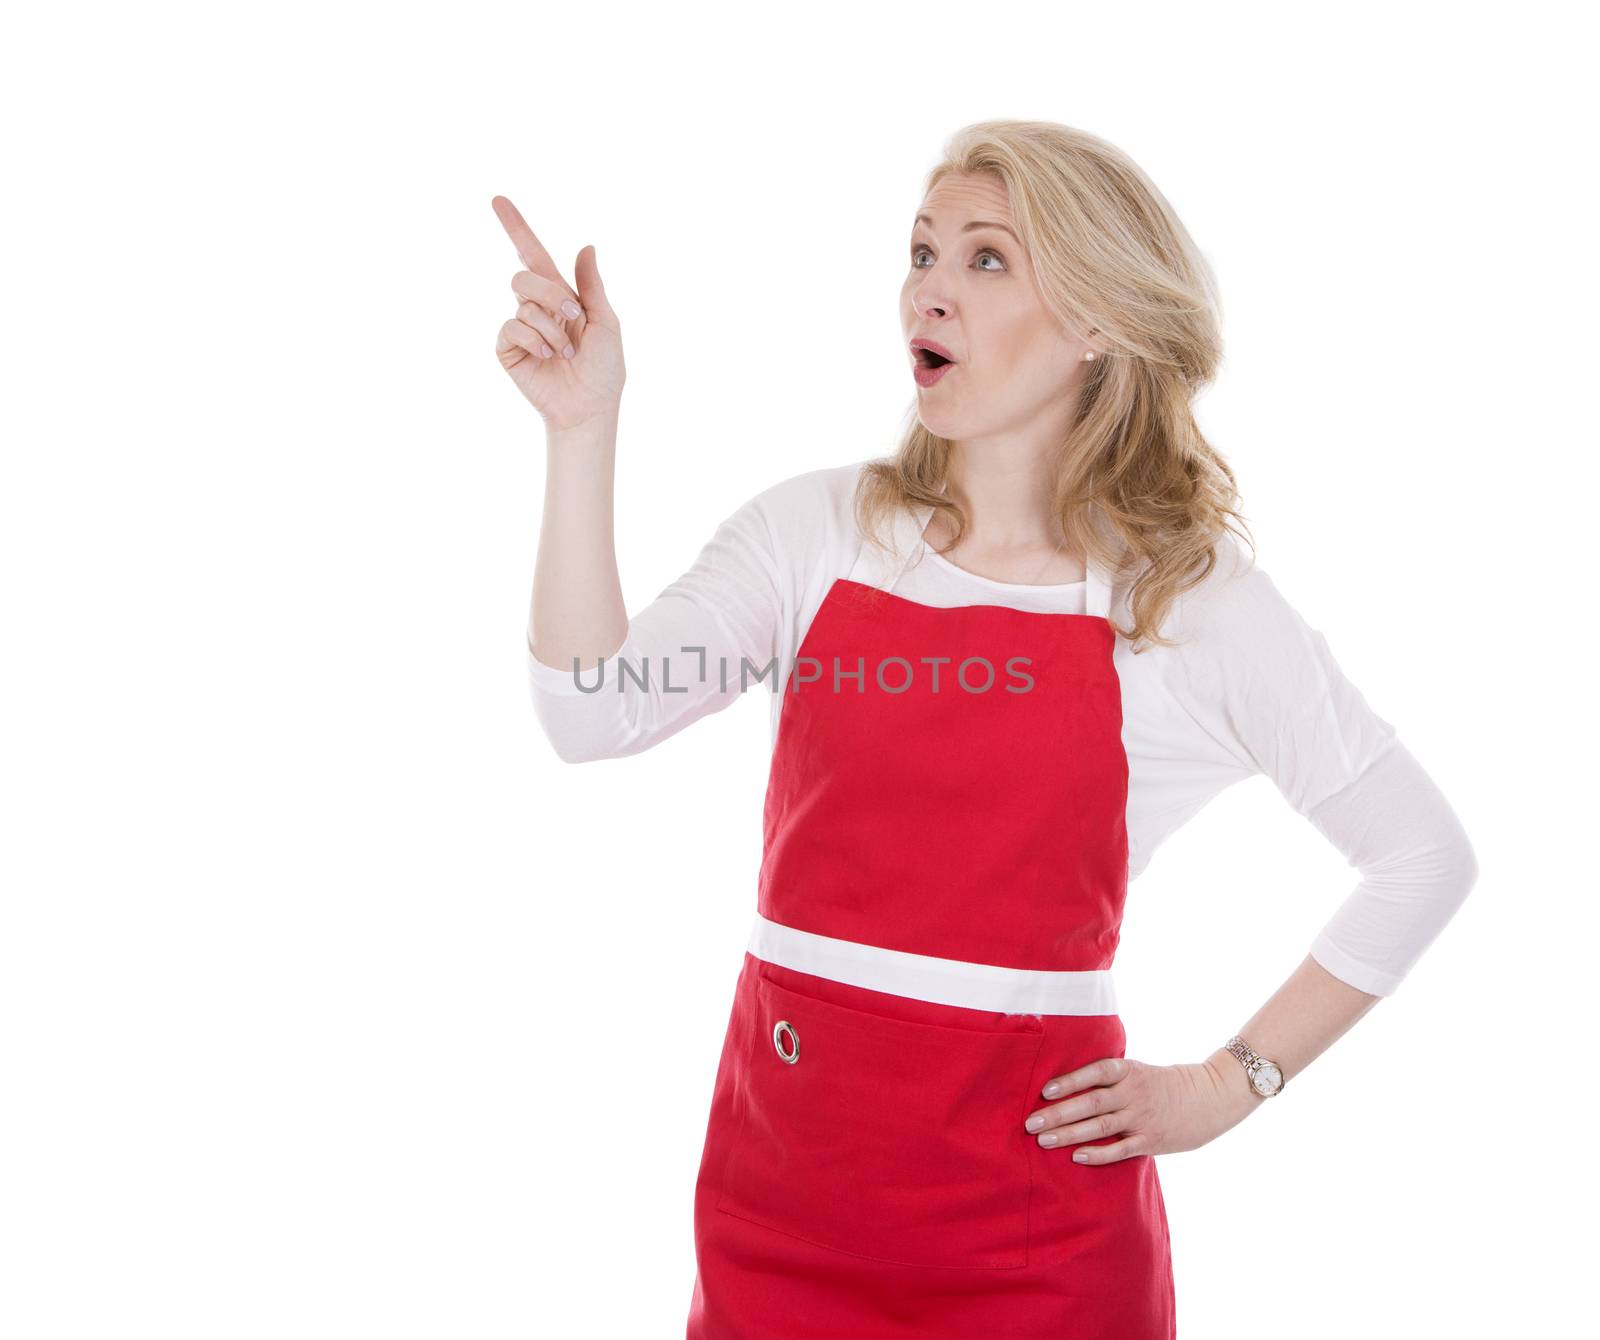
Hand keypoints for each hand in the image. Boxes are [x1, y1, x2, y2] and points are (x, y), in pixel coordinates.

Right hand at [491, 195, 625, 432]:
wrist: (590, 407)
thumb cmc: (604, 369)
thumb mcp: (606, 322)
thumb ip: (591, 285)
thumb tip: (586, 246)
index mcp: (561, 296)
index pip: (534, 255)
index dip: (516, 228)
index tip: (497, 200)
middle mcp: (537, 307)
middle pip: (525, 274)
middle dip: (551, 293)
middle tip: (573, 316)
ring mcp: (520, 328)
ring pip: (523, 302)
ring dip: (551, 327)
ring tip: (565, 352)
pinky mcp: (507, 349)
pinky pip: (511, 326)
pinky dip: (533, 339)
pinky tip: (547, 357)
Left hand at [1021, 1054, 1257, 1164]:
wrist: (1209, 1098)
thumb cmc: (1164, 1084)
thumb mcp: (1138, 1071)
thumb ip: (1110, 1077)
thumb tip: (1067, 1083)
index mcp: (1129, 1071)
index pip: (1094, 1073)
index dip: (1069, 1080)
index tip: (1044, 1091)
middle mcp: (1133, 1093)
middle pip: (1090, 1103)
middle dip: (1057, 1113)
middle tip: (1030, 1123)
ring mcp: (1142, 1118)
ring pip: (1100, 1126)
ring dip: (1069, 1134)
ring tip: (1043, 1140)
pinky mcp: (1151, 1141)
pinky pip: (1120, 1149)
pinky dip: (1098, 1154)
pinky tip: (1076, 1157)